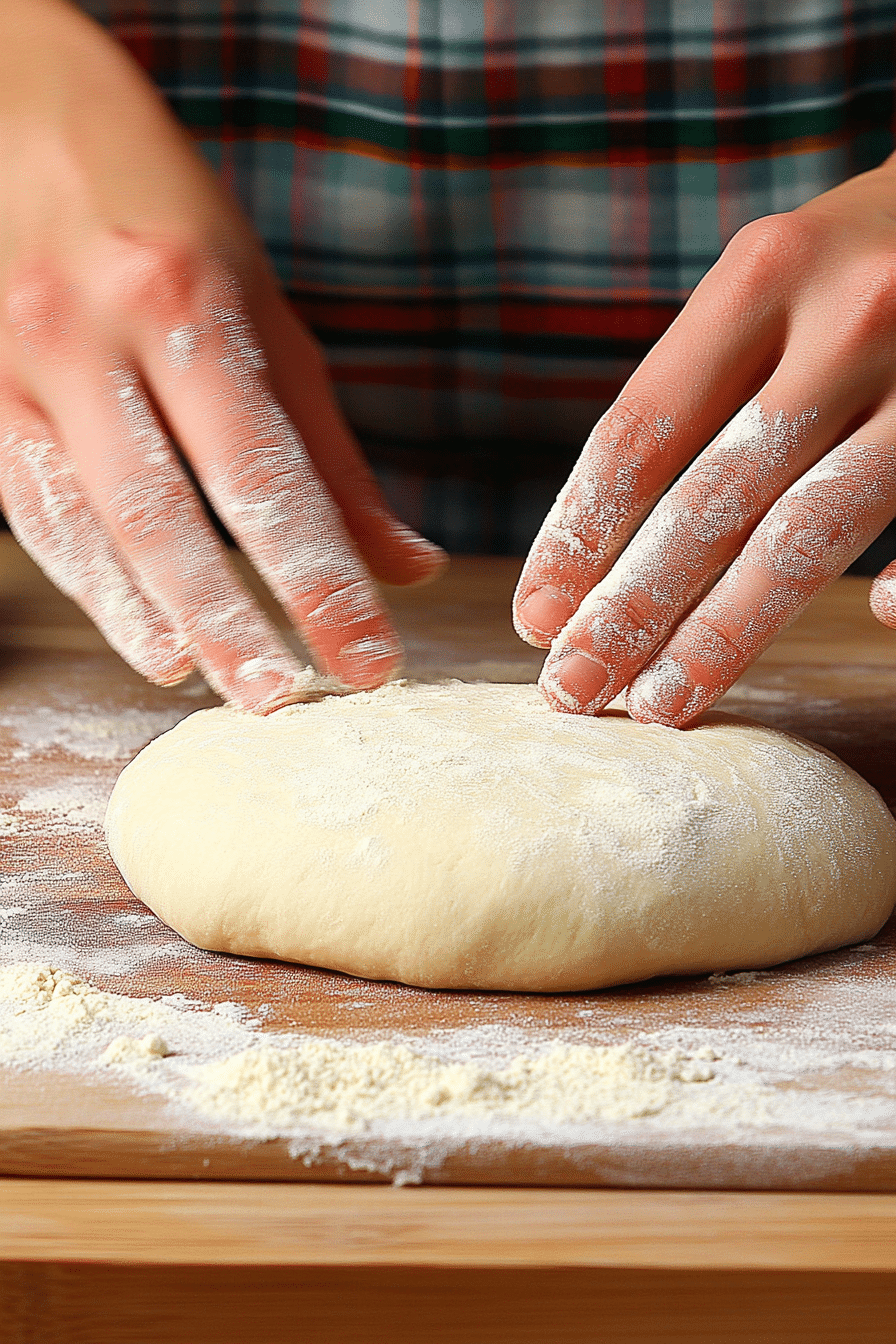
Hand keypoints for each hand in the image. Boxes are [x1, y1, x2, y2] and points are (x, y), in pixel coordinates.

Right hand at [0, 0, 444, 711]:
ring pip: (85, 528)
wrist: (15, 120)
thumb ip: (328, 452)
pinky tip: (143, 636)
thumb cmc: (168, 224)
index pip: (264, 476)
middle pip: (164, 517)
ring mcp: (17, 369)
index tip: (372, 661)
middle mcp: (88, 337)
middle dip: (230, 621)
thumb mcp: (262, 316)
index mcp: (179, 302)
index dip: (322, 581)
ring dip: (149, 620)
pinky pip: (35, 512)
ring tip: (208, 685)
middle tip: (286, 700)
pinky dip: (92, 584)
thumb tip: (407, 568)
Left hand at [514, 156, 895, 726]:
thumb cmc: (868, 255)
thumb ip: (707, 381)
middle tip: (572, 686)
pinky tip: (866, 624)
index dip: (581, 533)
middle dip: (631, 607)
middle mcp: (850, 316)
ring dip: (722, 633)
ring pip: (809, 536)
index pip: (644, 431)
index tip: (536, 614)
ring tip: (656, 702)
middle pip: (712, 499)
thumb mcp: (780, 276)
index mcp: (767, 273)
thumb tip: (603, 551)